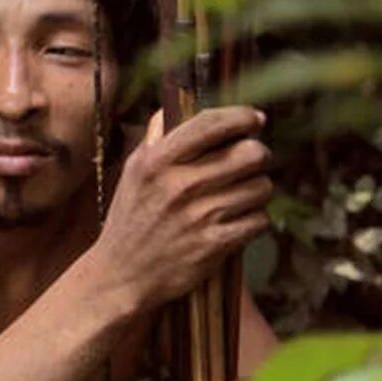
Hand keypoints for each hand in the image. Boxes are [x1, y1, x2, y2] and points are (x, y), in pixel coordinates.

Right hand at [87, 107, 272, 308]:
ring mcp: (199, 216)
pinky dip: (255, 221)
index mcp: (157, 161)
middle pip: (250, 154)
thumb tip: (175, 105)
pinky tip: (239, 221)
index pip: (212, 124)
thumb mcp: (133, 172)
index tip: (254, 119)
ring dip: (258, 191)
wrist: (121, 275)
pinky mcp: (215, 245)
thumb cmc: (130, 219)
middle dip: (257, 156)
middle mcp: (179, 185)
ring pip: (261, 188)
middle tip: (250, 163)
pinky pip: (259, 221)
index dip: (242, 117)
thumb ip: (156, 138)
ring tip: (242, 196)